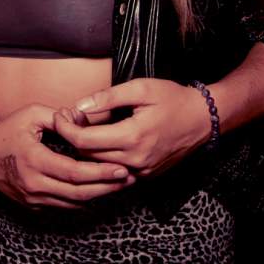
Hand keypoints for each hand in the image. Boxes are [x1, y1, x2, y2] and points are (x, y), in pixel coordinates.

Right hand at [0, 103, 131, 208]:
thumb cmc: (7, 130)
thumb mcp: (31, 114)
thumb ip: (58, 117)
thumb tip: (82, 117)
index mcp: (34, 160)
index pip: (74, 172)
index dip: (100, 172)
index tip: (121, 168)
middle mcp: (34, 183)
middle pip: (79, 192)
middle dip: (107, 186)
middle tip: (129, 178)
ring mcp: (33, 197)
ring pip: (73, 203)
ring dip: (99, 195)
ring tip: (120, 184)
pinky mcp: (33, 204)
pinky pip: (64, 206)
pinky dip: (83, 200)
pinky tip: (98, 190)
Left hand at [53, 78, 212, 178]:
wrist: (203, 118)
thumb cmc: (172, 99)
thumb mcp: (141, 88)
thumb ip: (108, 97)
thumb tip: (79, 106)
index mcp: (132, 137)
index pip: (84, 141)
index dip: (66, 128)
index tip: (60, 115)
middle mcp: (136, 159)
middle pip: (87, 156)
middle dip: (73, 137)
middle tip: (71, 116)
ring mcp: (142, 170)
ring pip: (99, 166)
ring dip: (86, 149)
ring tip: (85, 126)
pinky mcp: (146, 175)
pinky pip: (114, 171)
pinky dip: (102, 159)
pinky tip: (100, 141)